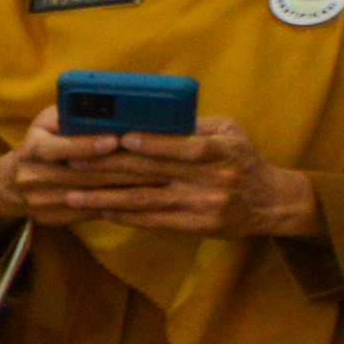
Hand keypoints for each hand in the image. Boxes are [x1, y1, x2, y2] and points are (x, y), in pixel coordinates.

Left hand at [0, 112, 315, 238]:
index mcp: (222, 152)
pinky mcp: (195, 227)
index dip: (153, 143)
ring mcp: (202, 206)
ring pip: (145, 202)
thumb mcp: (230, 134)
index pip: (185, 147)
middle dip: (109, 168)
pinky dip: (123, 215)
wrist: (271, 204)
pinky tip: (99, 210)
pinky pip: (152, 221)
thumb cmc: (244, 160)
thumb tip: (150, 117)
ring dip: (105, 198)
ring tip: (73, 194)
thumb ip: (194, 127)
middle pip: (153, 174)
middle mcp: (212, 180)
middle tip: (73, 162)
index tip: (120, 138)